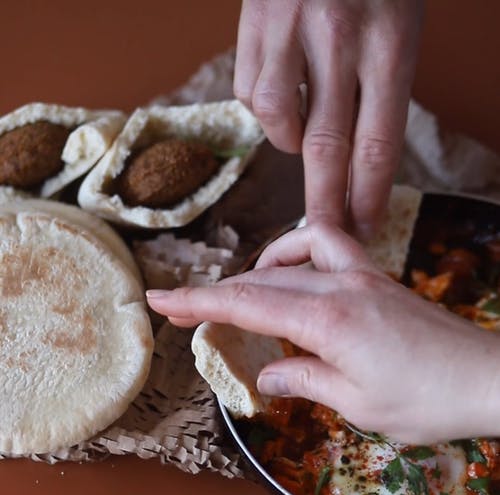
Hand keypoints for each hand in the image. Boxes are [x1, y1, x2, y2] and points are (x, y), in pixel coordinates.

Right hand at [147, 224, 499, 444]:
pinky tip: (297, 276)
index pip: (246, 305)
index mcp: (325, 320)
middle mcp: (340, 287)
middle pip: (262, 278)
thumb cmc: (425, 402)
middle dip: (216, 291)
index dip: (197, 302)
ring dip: (258, 267)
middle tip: (180, 306)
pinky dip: (302, 254)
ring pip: (294, 255)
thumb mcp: (355, 403)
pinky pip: (331, 248)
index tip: (158, 298)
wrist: (487, 381)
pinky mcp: (381, 280)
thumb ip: (304, 380)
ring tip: (241, 292)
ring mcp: (364, 277)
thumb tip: (267, 376)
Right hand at [233, 0, 422, 239]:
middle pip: (326, 147)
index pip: (376, 145)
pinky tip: (281, 93)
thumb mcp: (400, 23)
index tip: (361, 230)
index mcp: (390, 42)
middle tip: (323, 238)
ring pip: (279, 121)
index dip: (367, 198)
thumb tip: (360, 169)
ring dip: (290, 141)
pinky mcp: (254, 20)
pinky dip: (264, 108)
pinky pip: (251, 91)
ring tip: (302, 129)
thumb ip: (382, 88)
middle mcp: (339, 37)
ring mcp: (292, 27)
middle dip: (325, 204)